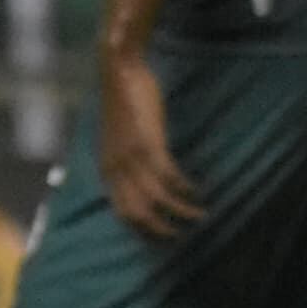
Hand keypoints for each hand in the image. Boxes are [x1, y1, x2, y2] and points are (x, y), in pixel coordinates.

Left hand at [96, 49, 204, 237]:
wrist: (120, 70)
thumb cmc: (122, 101)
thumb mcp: (117, 137)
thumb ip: (124, 158)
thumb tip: (136, 177)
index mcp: (106, 168)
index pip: (122, 212)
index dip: (143, 230)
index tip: (163, 237)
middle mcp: (115, 167)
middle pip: (139, 213)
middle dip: (161, 230)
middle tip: (182, 236)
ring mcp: (131, 157)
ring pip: (158, 199)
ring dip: (181, 212)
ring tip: (200, 217)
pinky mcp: (148, 143)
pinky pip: (170, 177)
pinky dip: (185, 188)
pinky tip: (197, 191)